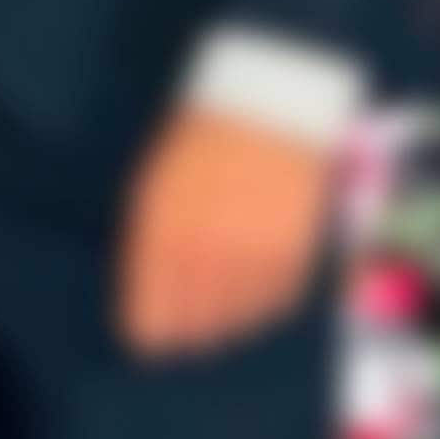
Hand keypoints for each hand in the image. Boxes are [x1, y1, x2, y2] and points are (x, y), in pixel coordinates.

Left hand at [114, 110, 334, 356]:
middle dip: (187, 328)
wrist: (268, 102)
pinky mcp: (293, 254)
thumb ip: (146, 249)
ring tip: (225, 291)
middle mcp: (204, 250)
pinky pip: (272, 304)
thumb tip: (147, 312)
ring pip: (233, 321)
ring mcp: (249, 254)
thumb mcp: (155, 185)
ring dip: (225, 317)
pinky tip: (254, 282)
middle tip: (190, 319)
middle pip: (193, 328)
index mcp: (161, 231)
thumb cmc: (202, 143)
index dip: (148, 330)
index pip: (148, 318)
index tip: (151, 336)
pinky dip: (261, 303)